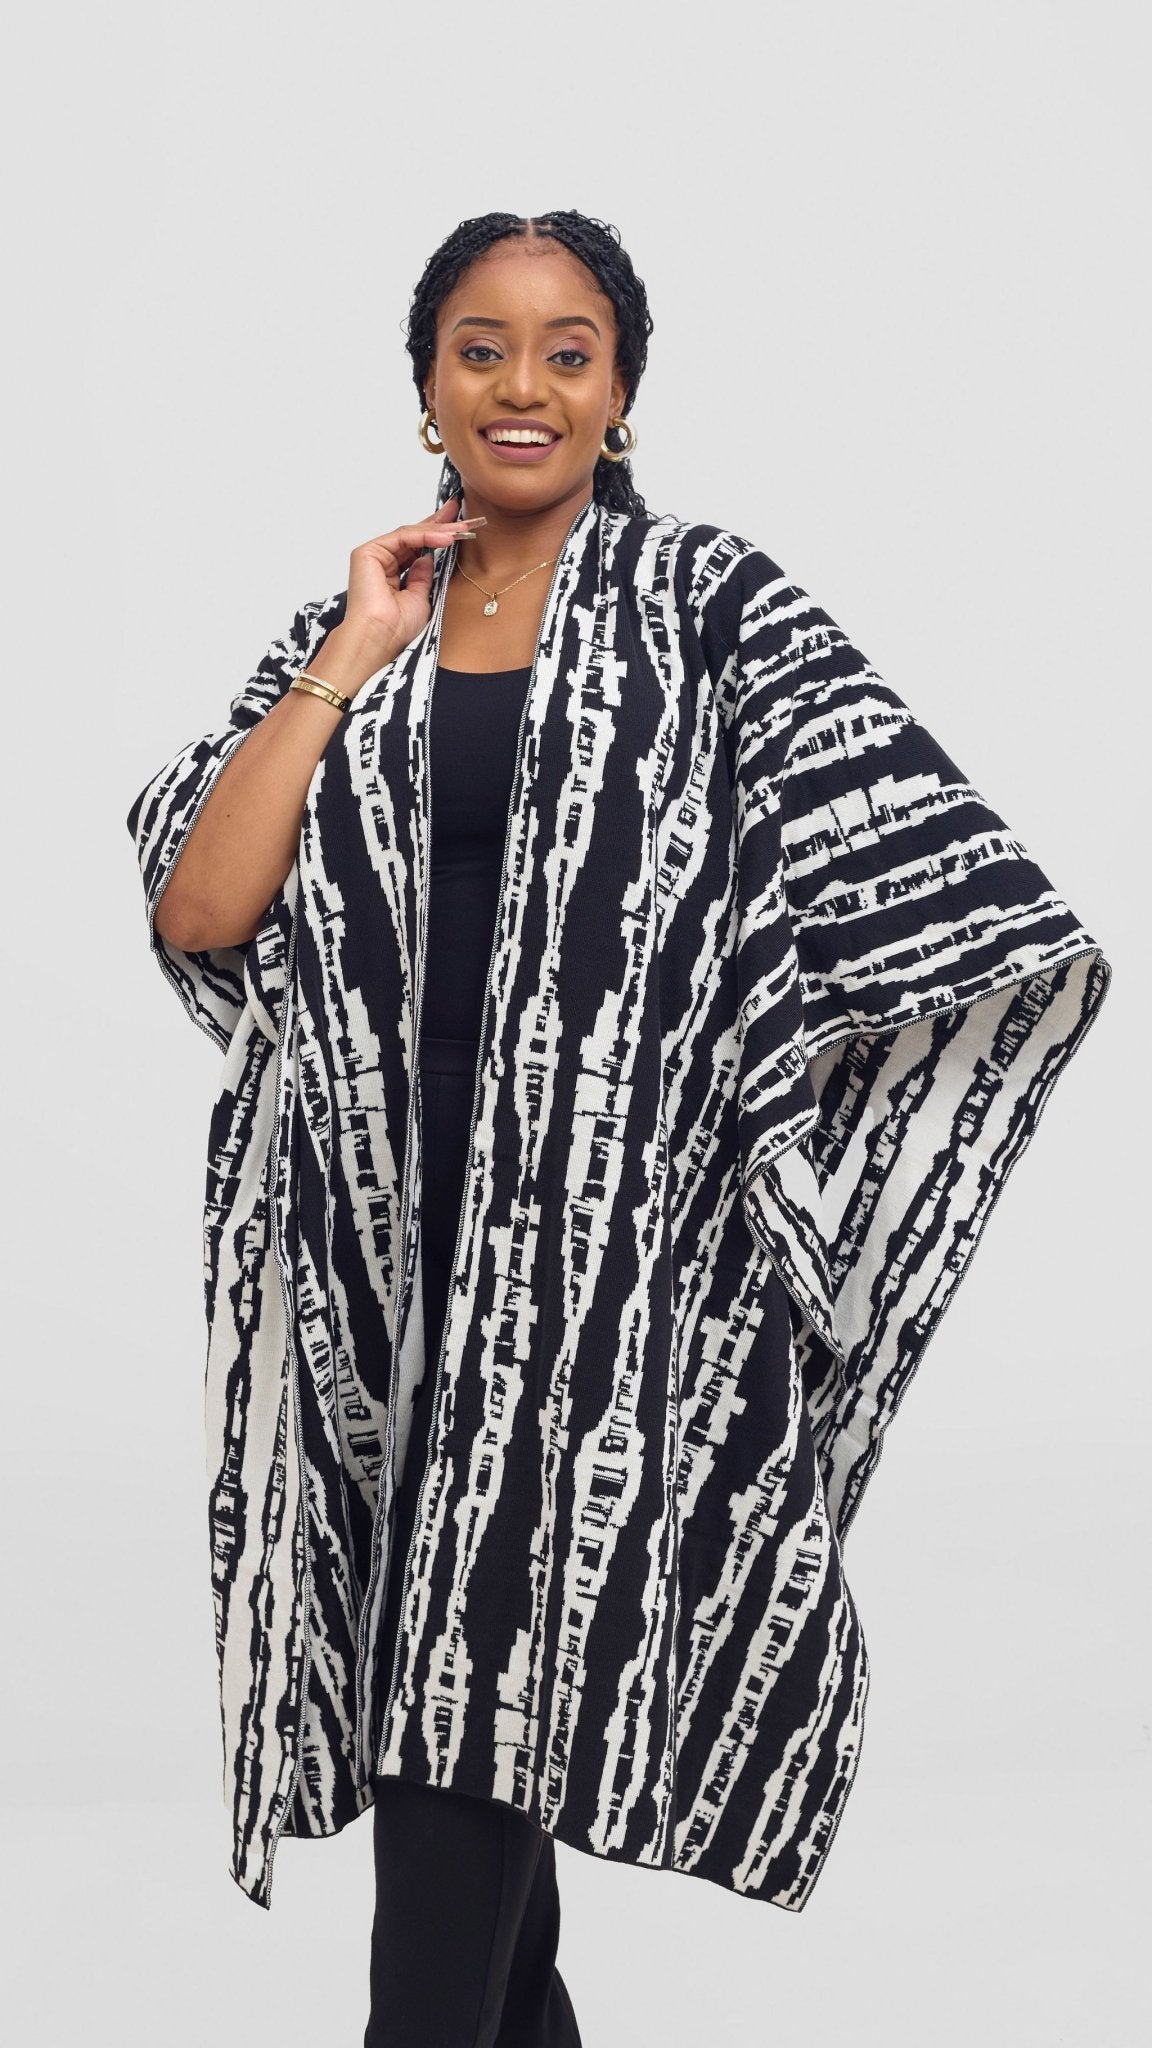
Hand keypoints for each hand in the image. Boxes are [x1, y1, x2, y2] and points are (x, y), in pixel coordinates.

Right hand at [342, 495, 483, 666]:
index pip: (418, 548)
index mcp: (392, 574)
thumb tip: (428, 557)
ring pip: (410, 534)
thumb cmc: (397, 627)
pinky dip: (425, 535)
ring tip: (462, 530)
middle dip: (441, 525)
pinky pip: (402, 536)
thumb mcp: (421, 597)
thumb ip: (424, 576)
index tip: (462, 527)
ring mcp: (374, 556)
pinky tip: (446, 538)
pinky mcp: (367, 552)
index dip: (439, 535)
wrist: (380, 638)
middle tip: (466, 518)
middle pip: (414, 536)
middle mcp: (381, 562)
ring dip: (438, 530)